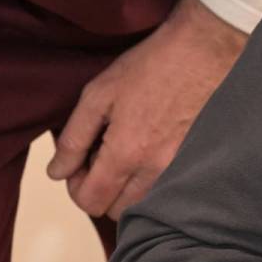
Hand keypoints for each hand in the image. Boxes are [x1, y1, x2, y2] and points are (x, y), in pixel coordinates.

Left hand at [47, 0, 246, 219]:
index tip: (79, 162)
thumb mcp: (99, 94)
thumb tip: (57, 171)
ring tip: (125, 150)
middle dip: (100, 189)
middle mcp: (154, 170)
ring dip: (125, 187)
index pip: (90, 202)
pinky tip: (148, 148)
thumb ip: (73, 138)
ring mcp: (178, 169)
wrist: (204, 50)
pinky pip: (163, 189)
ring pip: (141, 204)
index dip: (75, 186)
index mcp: (126, 154)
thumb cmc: (151, 65)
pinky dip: (148, 180)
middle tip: (100, 153)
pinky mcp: (194, 162)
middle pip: (115, 211)